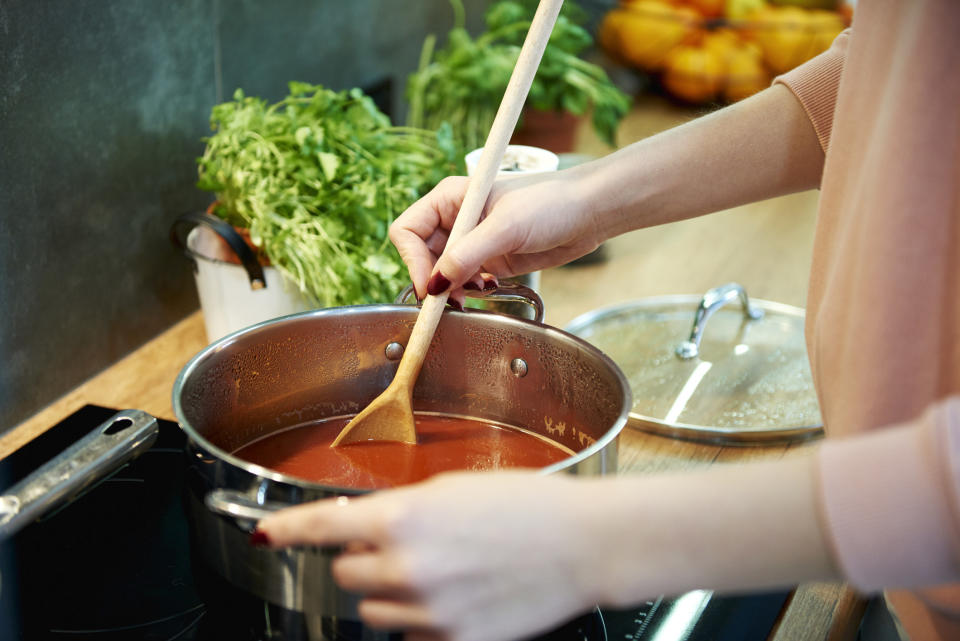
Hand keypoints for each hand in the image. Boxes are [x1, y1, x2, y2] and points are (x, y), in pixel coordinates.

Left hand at [254, 471, 602, 640]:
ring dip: (390, 592)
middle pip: (347, 575)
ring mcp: (430, 612)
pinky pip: (411, 635)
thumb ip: (400, 509)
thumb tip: (366, 527)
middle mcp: (408, 568)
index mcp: (404, 518)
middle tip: (403, 545)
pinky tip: (456, 596)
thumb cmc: (527, 506)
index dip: (286, 531)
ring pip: (373, 612)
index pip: (323, 527)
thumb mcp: (453, 489)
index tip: (264, 534)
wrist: (583, 544)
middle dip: (364, 560)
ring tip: (436, 571)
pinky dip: (420, 619)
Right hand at [389, 172, 603, 299]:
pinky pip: (463, 281)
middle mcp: (456, 219)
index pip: (408, 231)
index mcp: (450, 199)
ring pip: (441, 272)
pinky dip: (468, 291)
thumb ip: (467, 255)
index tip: (429, 286)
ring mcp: (472, 241)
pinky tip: (487, 288)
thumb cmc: (551, 202)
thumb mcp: (505, 227)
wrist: (589, 212)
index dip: (412, 261)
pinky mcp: (489, 260)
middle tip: (449, 300)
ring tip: (471, 294)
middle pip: (420, 256)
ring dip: (450, 289)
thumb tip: (435, 284)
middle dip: (432, 280)